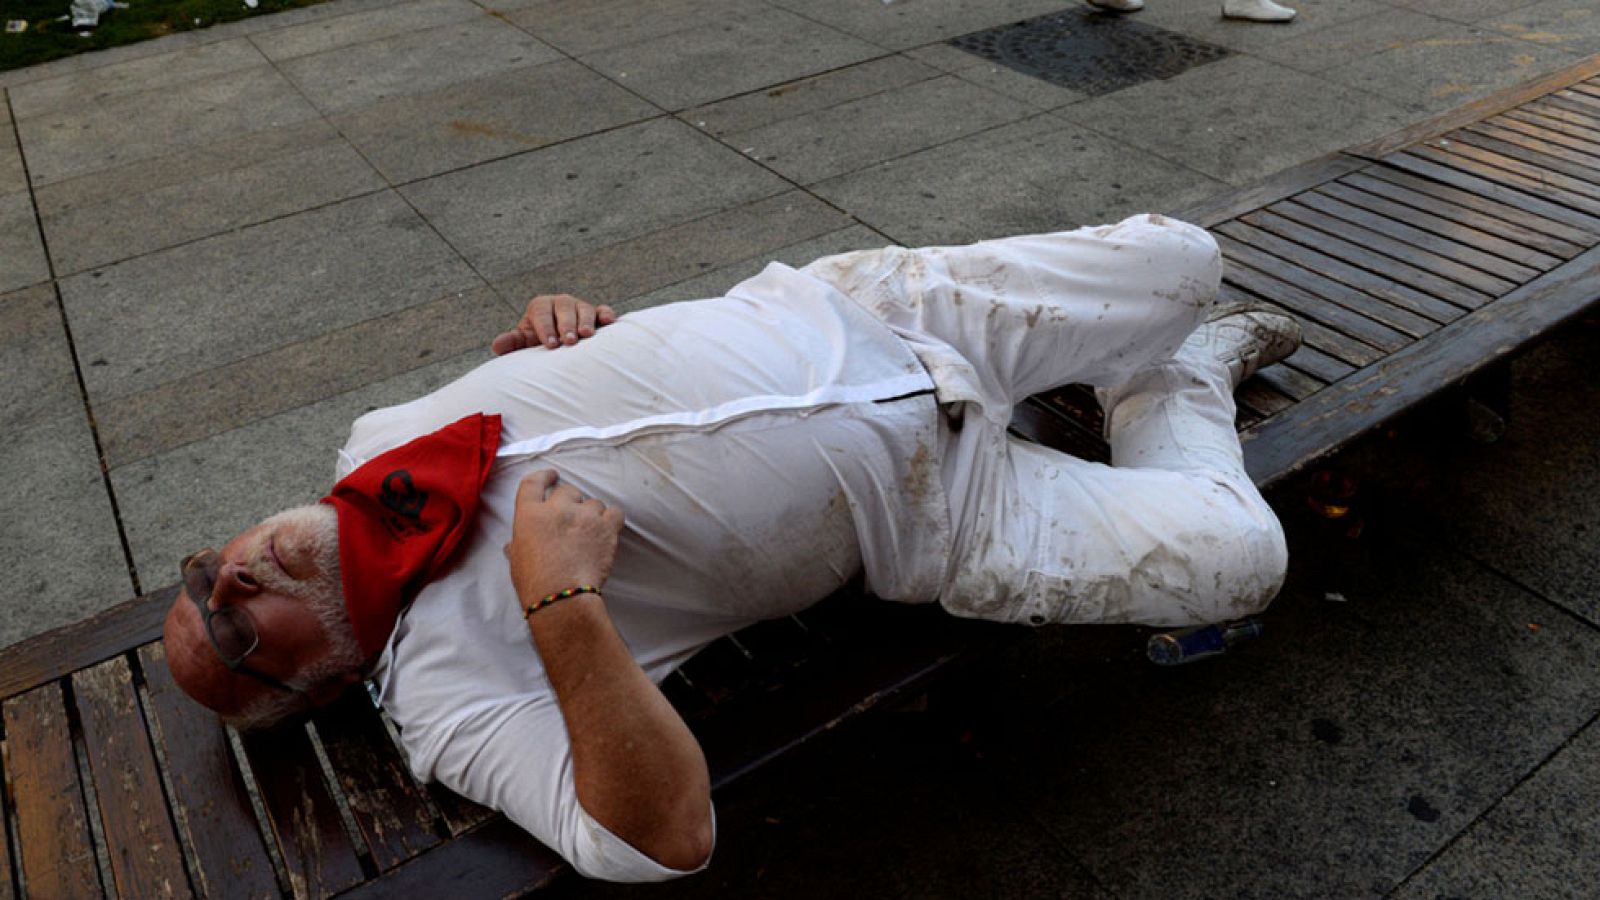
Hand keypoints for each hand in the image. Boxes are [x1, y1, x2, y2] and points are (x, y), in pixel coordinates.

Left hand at [492, 294, 616, 354]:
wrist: (557, 345)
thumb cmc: (539, 343)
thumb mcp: (524, 342)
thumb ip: (512, 342)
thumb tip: (496, 345)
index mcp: (540, 306)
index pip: (542, 312)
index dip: (545, 327)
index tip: (550, 345)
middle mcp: (561, 303)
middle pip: (564, 308)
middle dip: (566, 325)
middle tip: (568, 341)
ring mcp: (580, 307)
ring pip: (585, 309)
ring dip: (586, 321)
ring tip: (586, 335)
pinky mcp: (597, 314)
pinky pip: (603, 310)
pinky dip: (606, 314)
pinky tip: (609, 322)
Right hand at [505, 471, 624, 607]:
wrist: (562, 596)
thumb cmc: (534, 582)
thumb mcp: (517, 560)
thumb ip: (518, 545)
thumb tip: (514, 546)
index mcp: (530, 513)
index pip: (533, 482)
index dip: (545, 477)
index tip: (552, 476)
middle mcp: (557, 508)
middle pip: (568, 491)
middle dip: (571, 503)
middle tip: (572, 521)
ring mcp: (584, 515)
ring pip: (593, 503)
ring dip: (592, 514)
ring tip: (589, 533)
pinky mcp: (605, 527)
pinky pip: (614, 512)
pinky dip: (612, 519)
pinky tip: (608, 530)